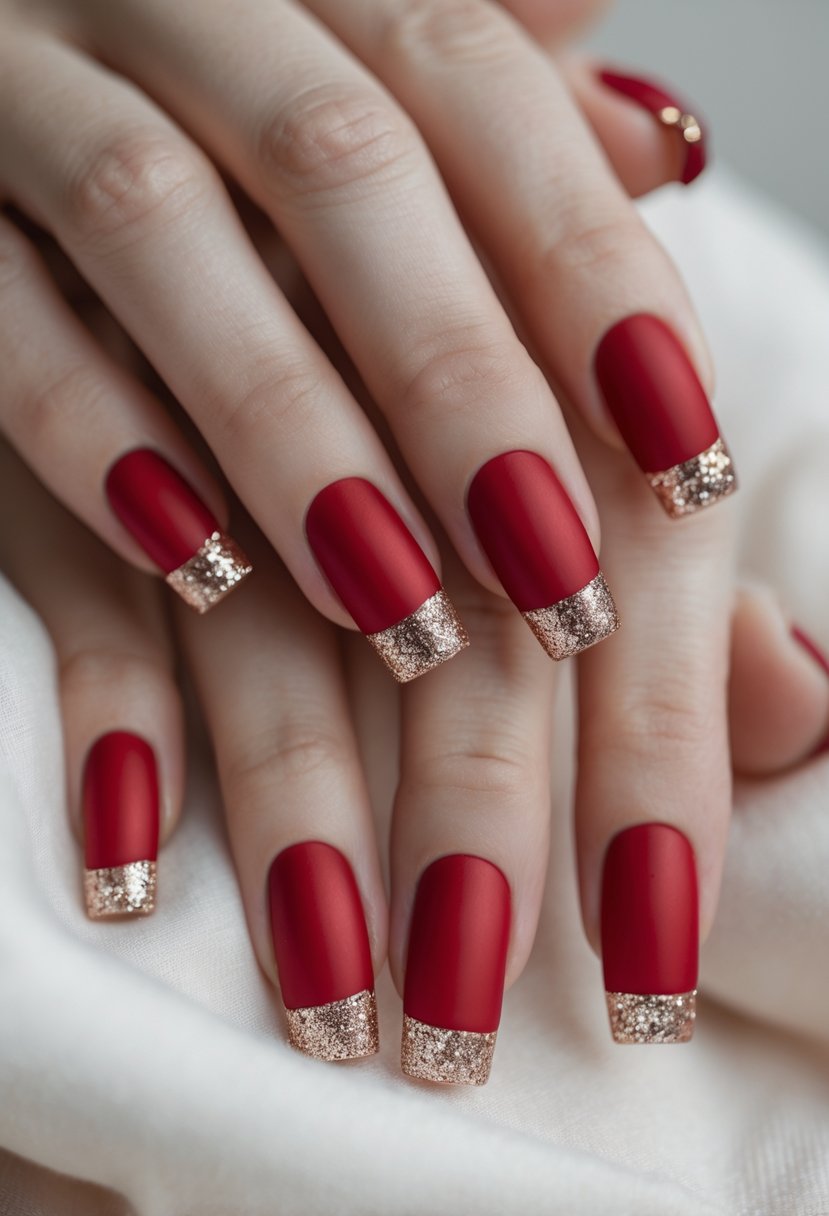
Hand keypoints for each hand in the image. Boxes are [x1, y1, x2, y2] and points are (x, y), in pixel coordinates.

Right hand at [0, 0, 727, 684]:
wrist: (3, 74)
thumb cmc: (213, 114)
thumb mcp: (367, 95)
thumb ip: (500, 127)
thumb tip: (664, 142)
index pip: (483, 90)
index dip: (593, 274)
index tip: (683, 458)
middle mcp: (178, 0)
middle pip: (340, 165)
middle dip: (457, 384)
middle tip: (553, 580)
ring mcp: (30, 85)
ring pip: (156, 228)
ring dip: (287, 431)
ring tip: (397, 610)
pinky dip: (90, 439)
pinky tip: (200, 567)